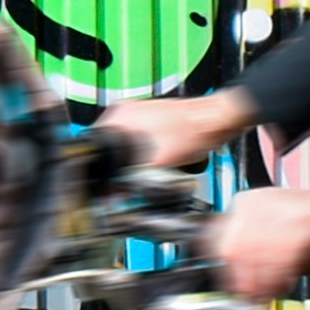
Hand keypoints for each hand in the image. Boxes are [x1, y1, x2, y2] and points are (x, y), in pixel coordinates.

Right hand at [96, 87, 256, 171]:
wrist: (215, 122)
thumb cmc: (192, 132)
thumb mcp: (157, 163)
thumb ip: (132, 181)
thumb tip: (116, 197)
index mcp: (118, 117)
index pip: (93, 144)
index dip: (98, 167)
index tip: (103, 180)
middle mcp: (124, 112)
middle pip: (107, 147)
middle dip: (115, 165)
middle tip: (128, 176)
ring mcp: (138, 115)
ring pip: (122, 146)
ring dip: (130, 159)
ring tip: (145, 166)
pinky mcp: (151, 120)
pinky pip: (136, 141)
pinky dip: (142, 153)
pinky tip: (155, 159)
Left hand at [204, 175, 309, 297]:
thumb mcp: (284, 241)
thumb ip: (260, 260)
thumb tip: (241, 290)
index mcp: (248, 203)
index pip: (219, 242)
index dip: (226, 274)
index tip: (235, 295)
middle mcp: (259, 200)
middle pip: (233, 250)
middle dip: (242, 283)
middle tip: (255, 302)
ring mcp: (281, 206)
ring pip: (255, 254)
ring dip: (262, 284)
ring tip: (272, 296)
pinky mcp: (305, 217)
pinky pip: (283, 254)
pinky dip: (281, 277)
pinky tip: (285, 285)